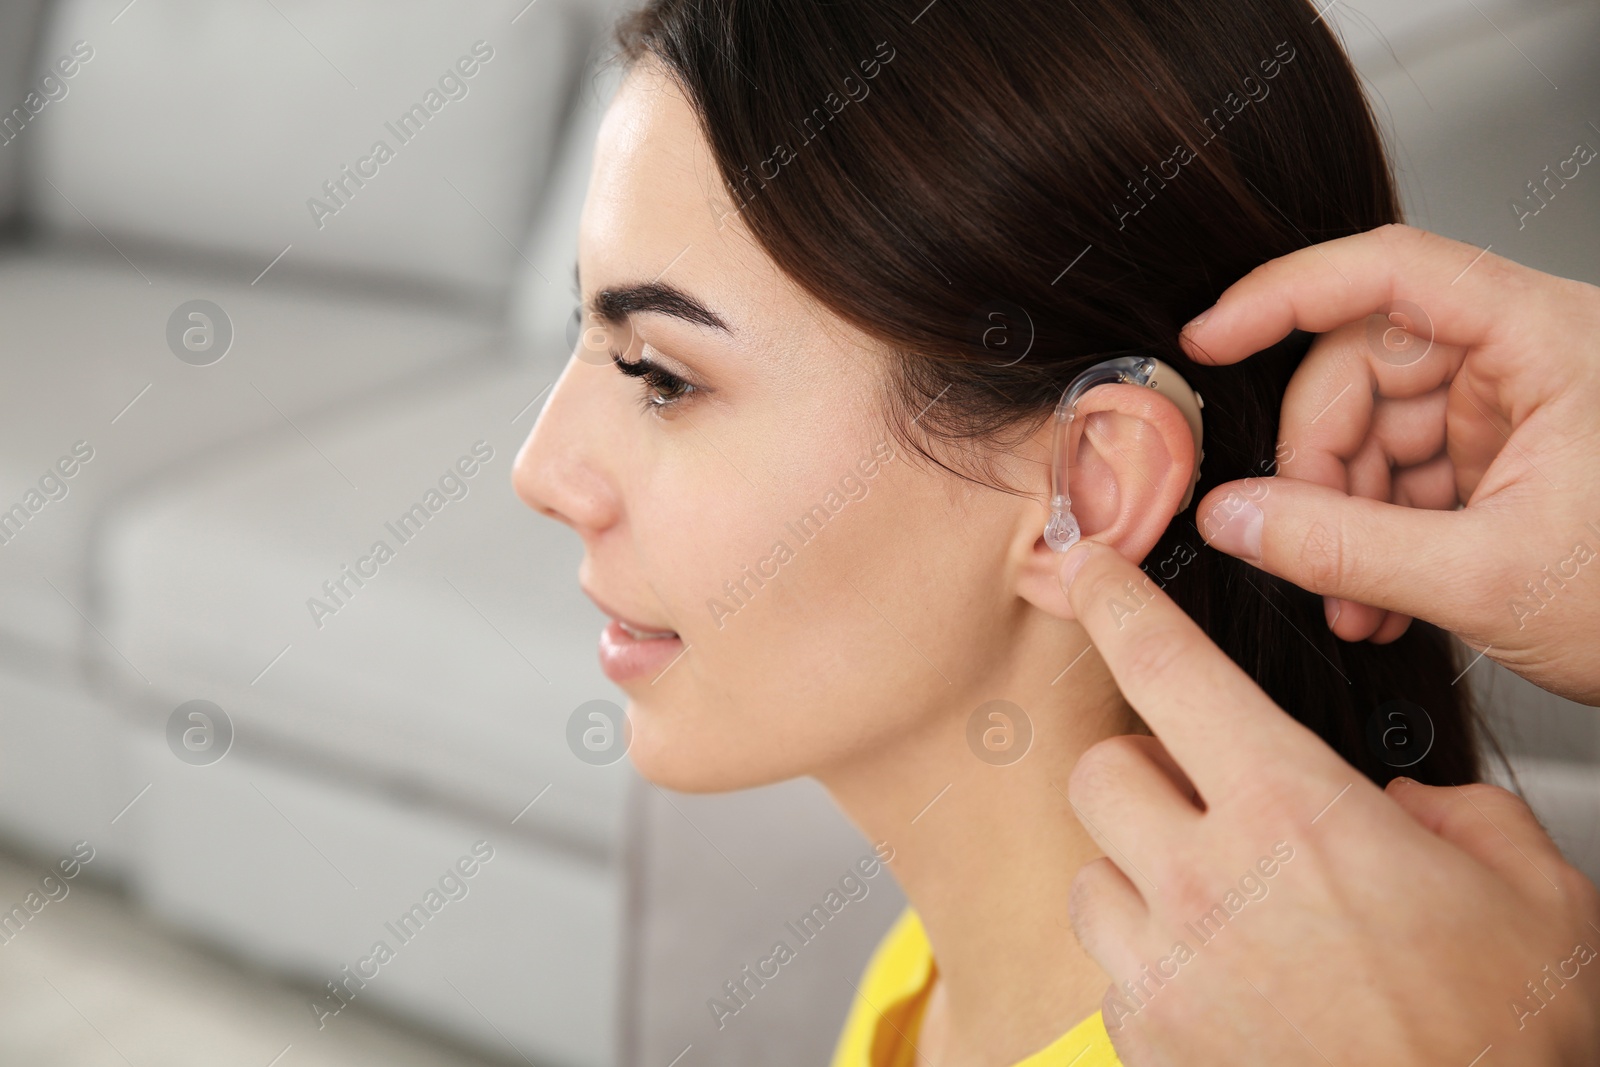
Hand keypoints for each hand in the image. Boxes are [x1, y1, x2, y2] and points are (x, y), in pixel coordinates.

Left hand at [1058, 538, 1599, 1066]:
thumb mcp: (1527, 891)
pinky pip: (1110, 967)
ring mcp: (1163, 970)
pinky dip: (1153, 960)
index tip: (1091, 569)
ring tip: (1224, 910)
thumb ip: (1451, 813)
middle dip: (1147, 773)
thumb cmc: (1501, 1044)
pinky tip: (1229, 986)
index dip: (1117, 604)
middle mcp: (1207, 884)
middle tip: (1207, 801)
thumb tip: (1396, 806)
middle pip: (1101, 771)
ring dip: (1143, 873)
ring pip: (1091, 873)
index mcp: (1295, 815)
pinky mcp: (1144, 1042)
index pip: (1169, 669)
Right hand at [1182, 223, 1599, 704]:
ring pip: (1373, 429)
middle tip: (1297, 543)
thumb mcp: (1487, 581)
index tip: (1211, 338)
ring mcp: (1514, 409)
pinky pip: (1403, 475)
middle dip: (1318, 465)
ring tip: (1352, 602)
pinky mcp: (1505, 459)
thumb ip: (1342, 549)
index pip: (1390, 272)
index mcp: (1547, 342)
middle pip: (1364, 366)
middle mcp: (1528, 357)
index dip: (1285, 295)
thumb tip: (1232, 519)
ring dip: (1342, 518)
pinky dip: (1375, 536)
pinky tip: (1375, 599)